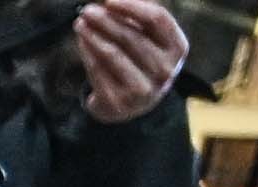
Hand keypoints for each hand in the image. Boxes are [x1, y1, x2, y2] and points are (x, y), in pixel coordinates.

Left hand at [70, 0, 179, 121]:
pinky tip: (82, 41)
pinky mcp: (119, 102)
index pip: (157, 19)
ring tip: (80, 23)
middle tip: (88, 10)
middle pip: (132, 37)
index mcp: (177, 48)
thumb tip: (112, 2)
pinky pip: (98, 71)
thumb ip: (137, 18)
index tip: (109, 0)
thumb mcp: (149, 39)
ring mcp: (142, 89)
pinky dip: (88, 53)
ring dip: (93, 36)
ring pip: (113, 54)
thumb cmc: (141, 62)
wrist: (132, 105)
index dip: (132, 6)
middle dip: (106, 21)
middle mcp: (164, 70)